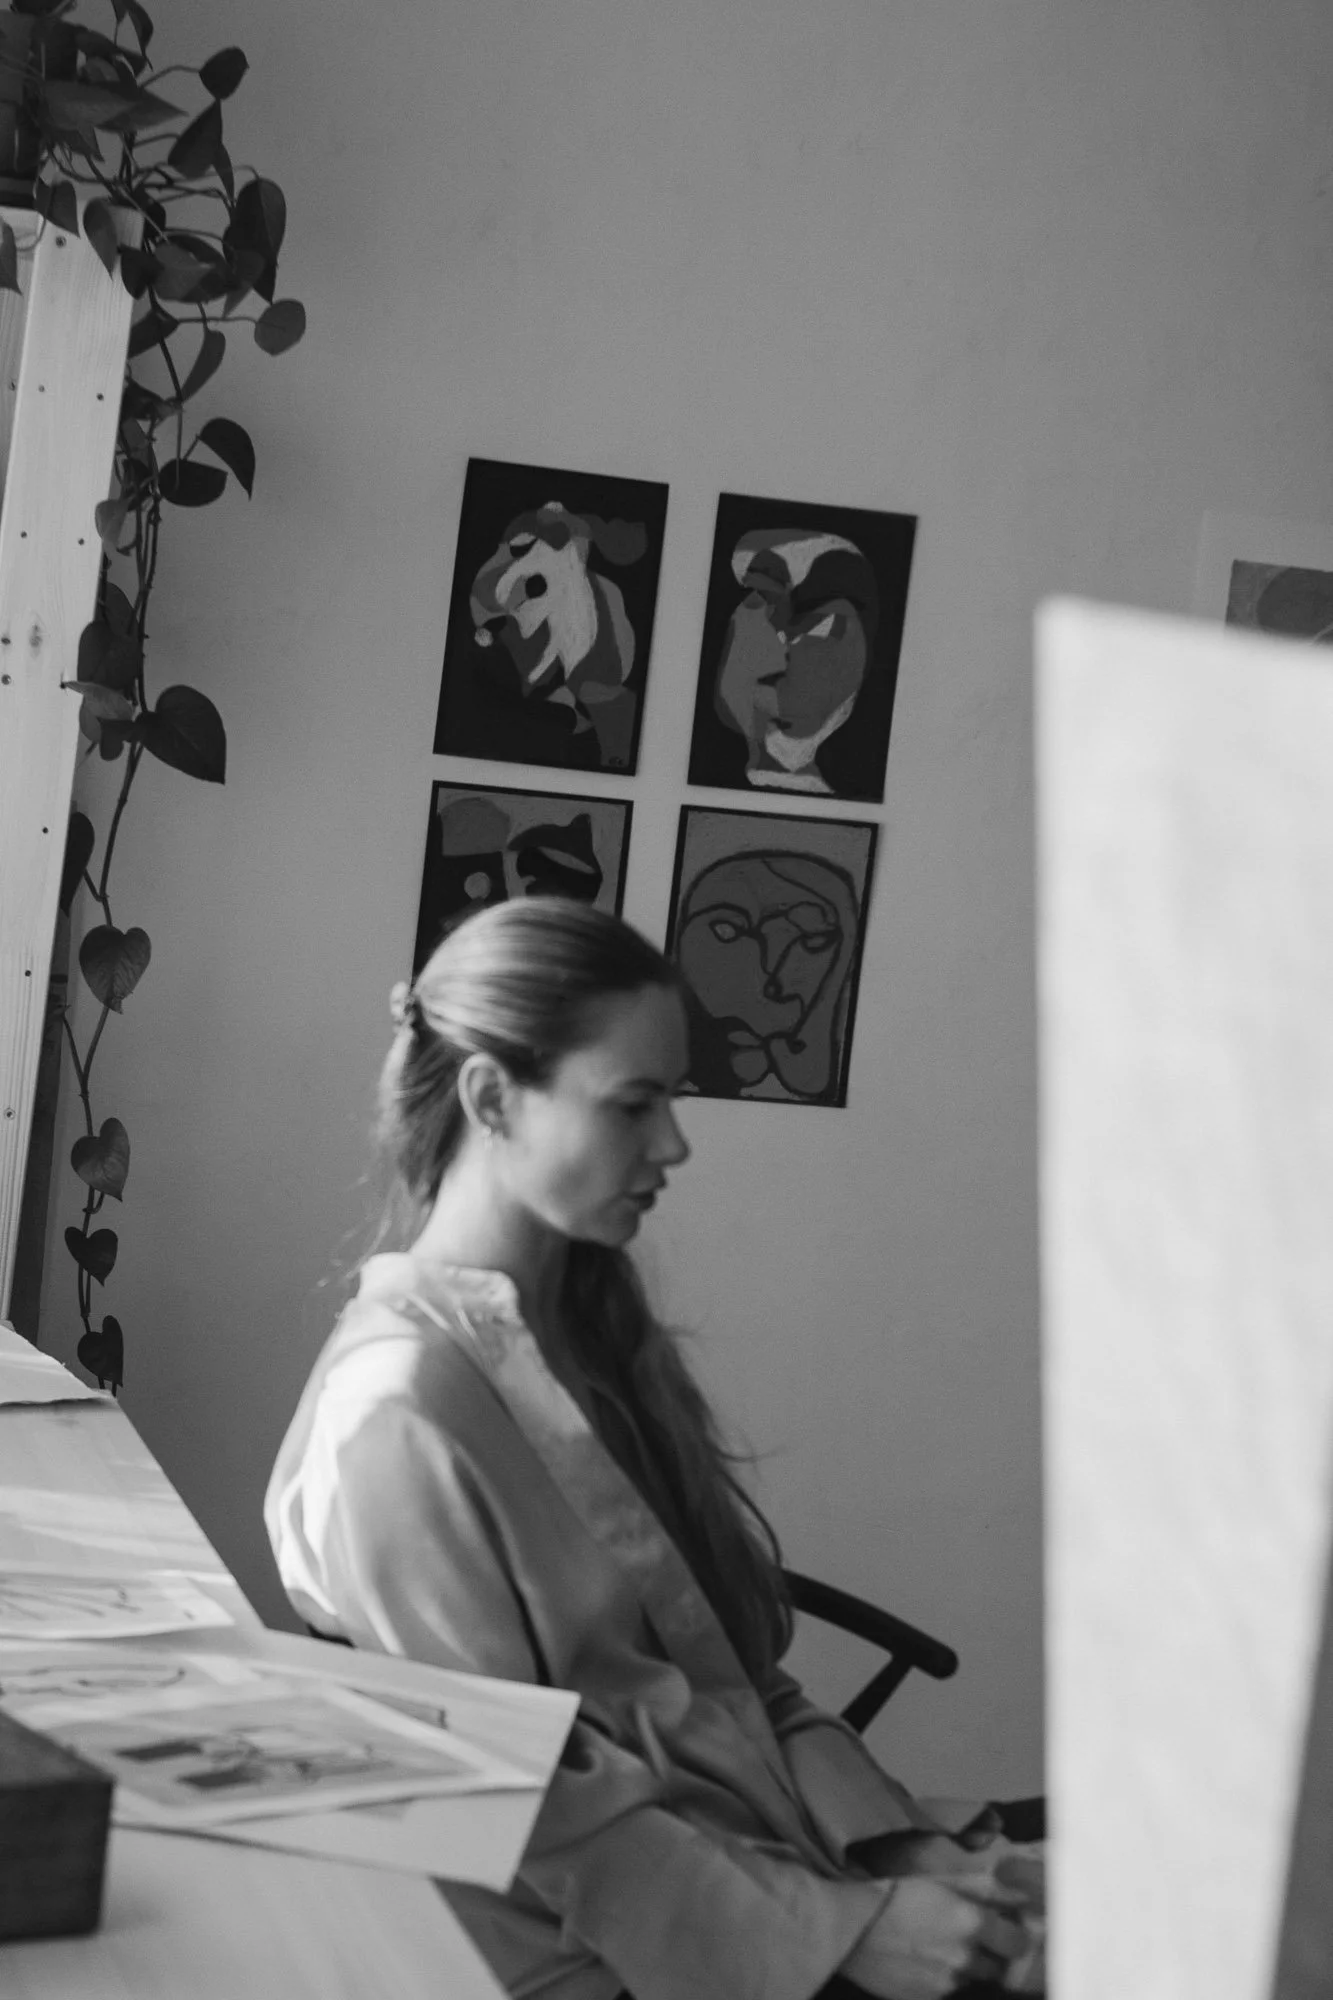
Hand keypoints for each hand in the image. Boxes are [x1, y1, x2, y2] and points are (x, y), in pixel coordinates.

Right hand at [842, 1874, 1032, 1999]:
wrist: (851, 1927)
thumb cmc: (895, 1894)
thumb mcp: (941, 1881)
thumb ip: (987, 1889)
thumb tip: (1022, 1896)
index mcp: (972, 1923)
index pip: (1018, 1943)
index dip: (1013, 1936)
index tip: (1003, 1930)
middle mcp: (966, 1958)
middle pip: (997, 1966)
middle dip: (988, 1954)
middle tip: (964, 1937)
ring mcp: (948, 1985)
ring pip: (970, 1979)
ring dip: (963, 1967)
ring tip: (935, 1948)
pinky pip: (947, 1992)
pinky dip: (941, 1980)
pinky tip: (921, 1963)